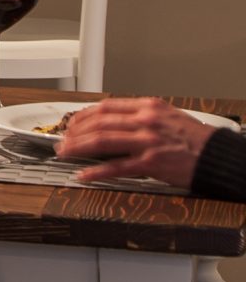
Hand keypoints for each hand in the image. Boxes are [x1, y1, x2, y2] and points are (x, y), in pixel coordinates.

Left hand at [62, 98, 218, 188]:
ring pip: (102, 141)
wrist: (218, 156)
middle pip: (99, 123)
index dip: (83, 115)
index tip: (72, 123)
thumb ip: (140, 115)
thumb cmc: (195, 138)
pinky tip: (84, 175)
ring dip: (78, 148)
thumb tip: (112, 120)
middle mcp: (145, 121)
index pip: (105, 106)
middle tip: (62, 141)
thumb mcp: (167, 115)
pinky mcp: (152, 163)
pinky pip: (118, 167)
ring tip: (65, 153)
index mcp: (148, 106)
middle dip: (75, 132)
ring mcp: (147, 142)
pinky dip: (97, 172)